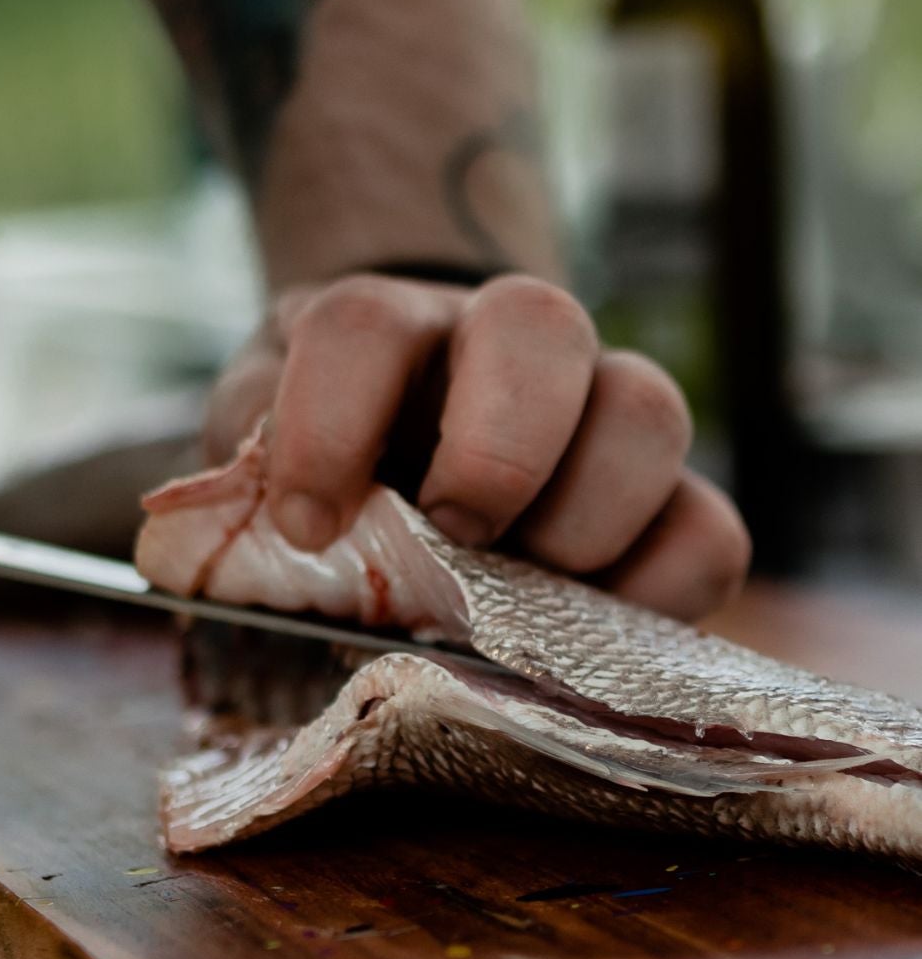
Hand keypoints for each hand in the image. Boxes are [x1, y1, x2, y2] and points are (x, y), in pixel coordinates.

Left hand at [205, 272, 750, 621]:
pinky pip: (710, 529)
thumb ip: (248, 482)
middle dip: (498, 443)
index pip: (361, 326)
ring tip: (518, 597)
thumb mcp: (260, 454)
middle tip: (453, 532)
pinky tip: (582, 636)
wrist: (414, 443)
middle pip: (539, 322)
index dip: (330, 421)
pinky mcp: (667, 501)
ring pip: (649, 410)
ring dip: (585, 515)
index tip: (306, 525)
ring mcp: (602, 411)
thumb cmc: (329, 459)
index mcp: (390, 328)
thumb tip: (265, 543)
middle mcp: (508, 345)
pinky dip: (659, 593)